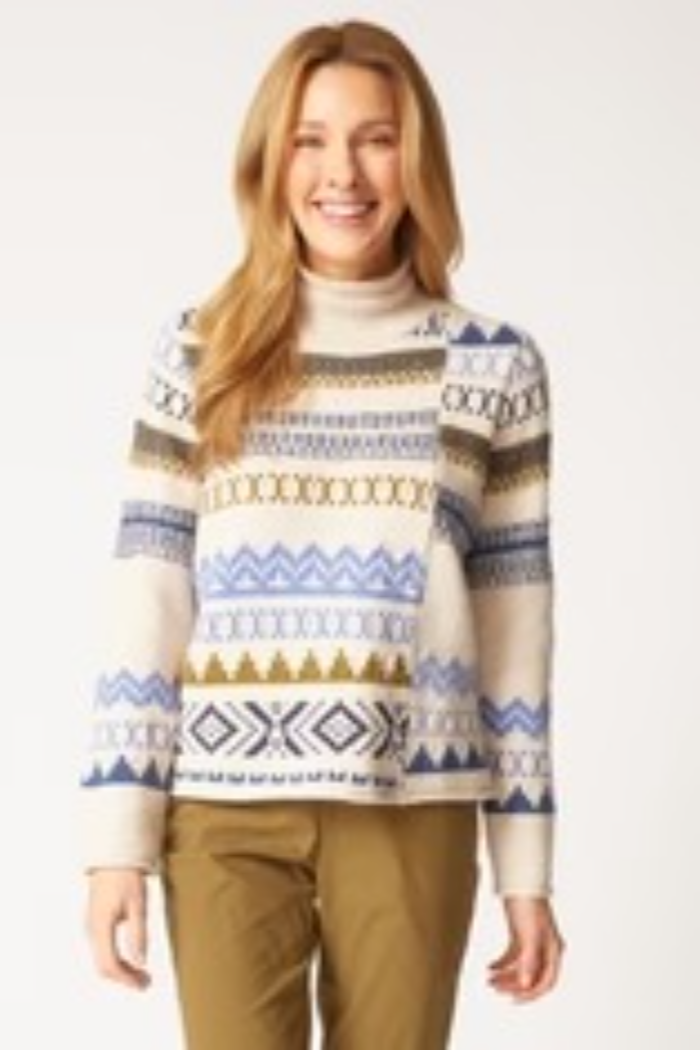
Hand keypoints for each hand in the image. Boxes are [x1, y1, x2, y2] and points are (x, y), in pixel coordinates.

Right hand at [85, 868, 151, 990]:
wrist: (113, 857)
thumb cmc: (126, 877)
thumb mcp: (138, 904)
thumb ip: (138, 934)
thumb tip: (140, 962)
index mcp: (100, 926)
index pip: (109, 964)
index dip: (126, 979)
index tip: (143, 985)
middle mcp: (92, 930)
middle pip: (104, 966)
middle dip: (125, 978)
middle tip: (147, 983)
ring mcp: (91, 927)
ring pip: (102, 959)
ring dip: (121, 971)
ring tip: (143, 975)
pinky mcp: (95, 923)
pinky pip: (103, 950)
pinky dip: (117, 961)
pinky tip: (132, 960)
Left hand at [487, 896, 564, 1002]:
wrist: (519, 878)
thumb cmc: (528, 902)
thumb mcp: (528, 934)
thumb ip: (529, 961)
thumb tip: (526, 985)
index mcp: (553, 949)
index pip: (546, 981)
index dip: (531, 994)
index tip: (513, 1000)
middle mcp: (546, 948)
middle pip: (532, 976)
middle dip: (513, 985)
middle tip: (494, 988)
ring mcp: (533, 941)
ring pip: (521, 967)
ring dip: (505, 975)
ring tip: (489, 980)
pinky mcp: (521, 934)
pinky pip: (513, 955)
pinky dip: (502, 963)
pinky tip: (490, 967)